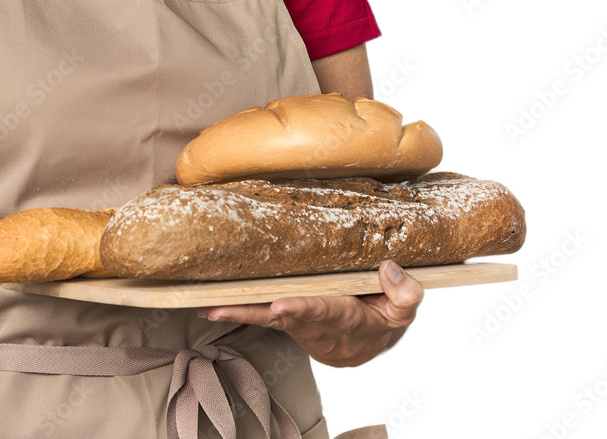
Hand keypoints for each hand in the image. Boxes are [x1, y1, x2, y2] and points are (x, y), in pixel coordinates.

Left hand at [196, 260, 423, 367]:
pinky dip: (236, 309)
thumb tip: (387, 268)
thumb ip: (404, 293)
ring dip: (235, 313)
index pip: (321, 311)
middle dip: (251, 312)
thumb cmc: (383, 319)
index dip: (301, 309)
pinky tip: (208, 306)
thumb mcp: (404, 311)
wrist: (368, 343)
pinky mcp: (285, 317)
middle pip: (279, 318)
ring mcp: (297, 323)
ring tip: (205, 307)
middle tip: (219, 309)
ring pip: (264, 317)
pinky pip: (259, 312)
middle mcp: (314, 324)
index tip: (282, 306)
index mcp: (343, 319)